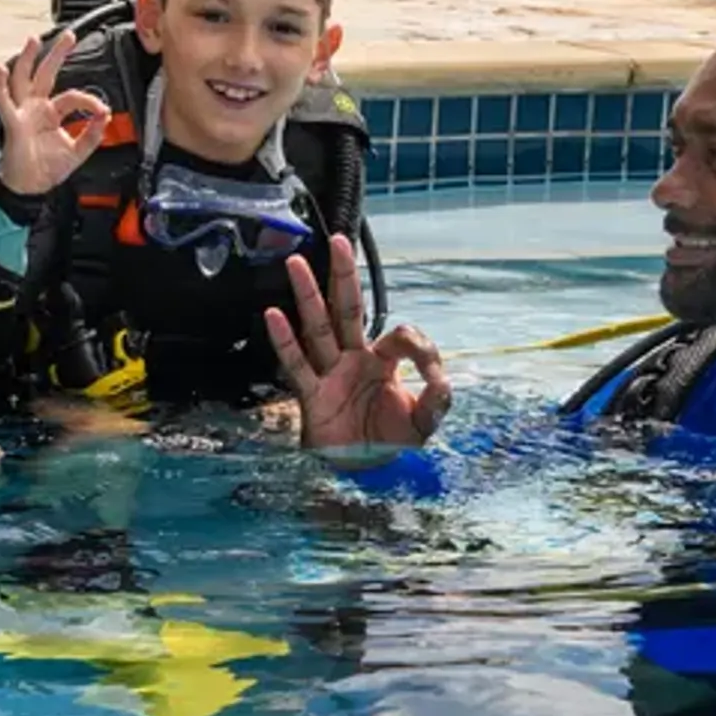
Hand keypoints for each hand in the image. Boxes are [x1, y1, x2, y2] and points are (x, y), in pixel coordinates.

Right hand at [0, 29, 114, 198]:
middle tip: (69, 35)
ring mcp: (23, 113)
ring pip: (23, 79)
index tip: (103, 111)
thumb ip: (93, 134)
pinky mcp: (13, 124)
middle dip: (57, 53)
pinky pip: (5, 102)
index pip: (72, 95)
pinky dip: (1, 87)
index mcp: (51, 112)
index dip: (90, 101)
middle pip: (46, 73)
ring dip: (28, 59)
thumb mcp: (78, 150)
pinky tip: (1, 71)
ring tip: (34, 40)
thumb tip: (106, 116)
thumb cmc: (47, 168)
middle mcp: (36, 107)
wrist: (31, 188)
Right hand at [268, 238, 450, 451]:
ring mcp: (331, 374)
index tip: (431, 373)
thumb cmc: (390, 443)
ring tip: (297, 263)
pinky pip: (297, 364)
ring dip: (308, 295)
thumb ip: (436, 400)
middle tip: (338, 240)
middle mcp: (354, 360)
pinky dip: (285, 341)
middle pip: (348, 309)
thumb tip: (442, 379)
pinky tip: (274, 314)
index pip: (400, 335)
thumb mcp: (423, 423)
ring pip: (318, 327)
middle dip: (344, 276)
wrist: (363, 474)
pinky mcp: (313, 395)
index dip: (418, 346)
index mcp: (383, 362)